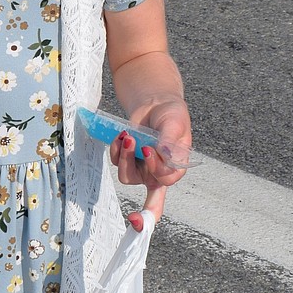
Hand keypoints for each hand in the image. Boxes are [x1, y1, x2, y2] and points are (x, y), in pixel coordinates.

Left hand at [111, 98, 191, 230]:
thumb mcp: (175, 124)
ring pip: (127, 176)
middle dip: (136, 178)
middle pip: (146, 187)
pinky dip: (116, 149)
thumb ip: (169, 140)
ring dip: (123, 157)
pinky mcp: (127, 159)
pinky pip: (116, 162)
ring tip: (128, 137)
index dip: (155, 169)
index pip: (166, 179)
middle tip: (133, 144)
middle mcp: (158, 171)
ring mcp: (141, 167)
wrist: (156, 105)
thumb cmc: (171, 116)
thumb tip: (164, 154)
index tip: (147, 149)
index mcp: (176, 167)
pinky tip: (121, 136)